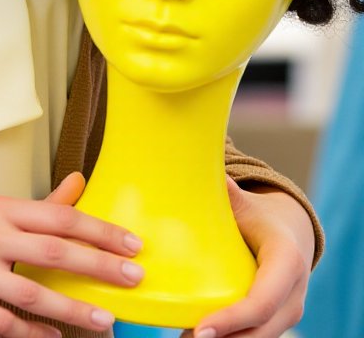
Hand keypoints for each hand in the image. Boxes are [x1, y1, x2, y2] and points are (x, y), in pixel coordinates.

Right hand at [0, 172, 143, 337]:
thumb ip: (38, 206)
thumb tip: (80, 182)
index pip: (59, 216)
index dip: (99, 230)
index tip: (133, 245)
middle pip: (53, 250)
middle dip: (99, 266)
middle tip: (134, 279)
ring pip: (31, 291)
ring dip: (73, 308)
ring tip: (104, 322)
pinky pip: (1, 322)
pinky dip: (31, 333)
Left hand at [183, 179, 314, 337]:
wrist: (293, 232)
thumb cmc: (262, 217)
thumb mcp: (248, 205)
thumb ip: (228, 192)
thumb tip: (207, 172)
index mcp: (286, 262)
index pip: (260, 301)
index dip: (232, 318)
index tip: (201, 328)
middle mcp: (293, 294)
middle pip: (260, 330)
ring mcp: (289, 311)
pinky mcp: (280, 321)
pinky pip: (258, 337)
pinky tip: (200, 336)